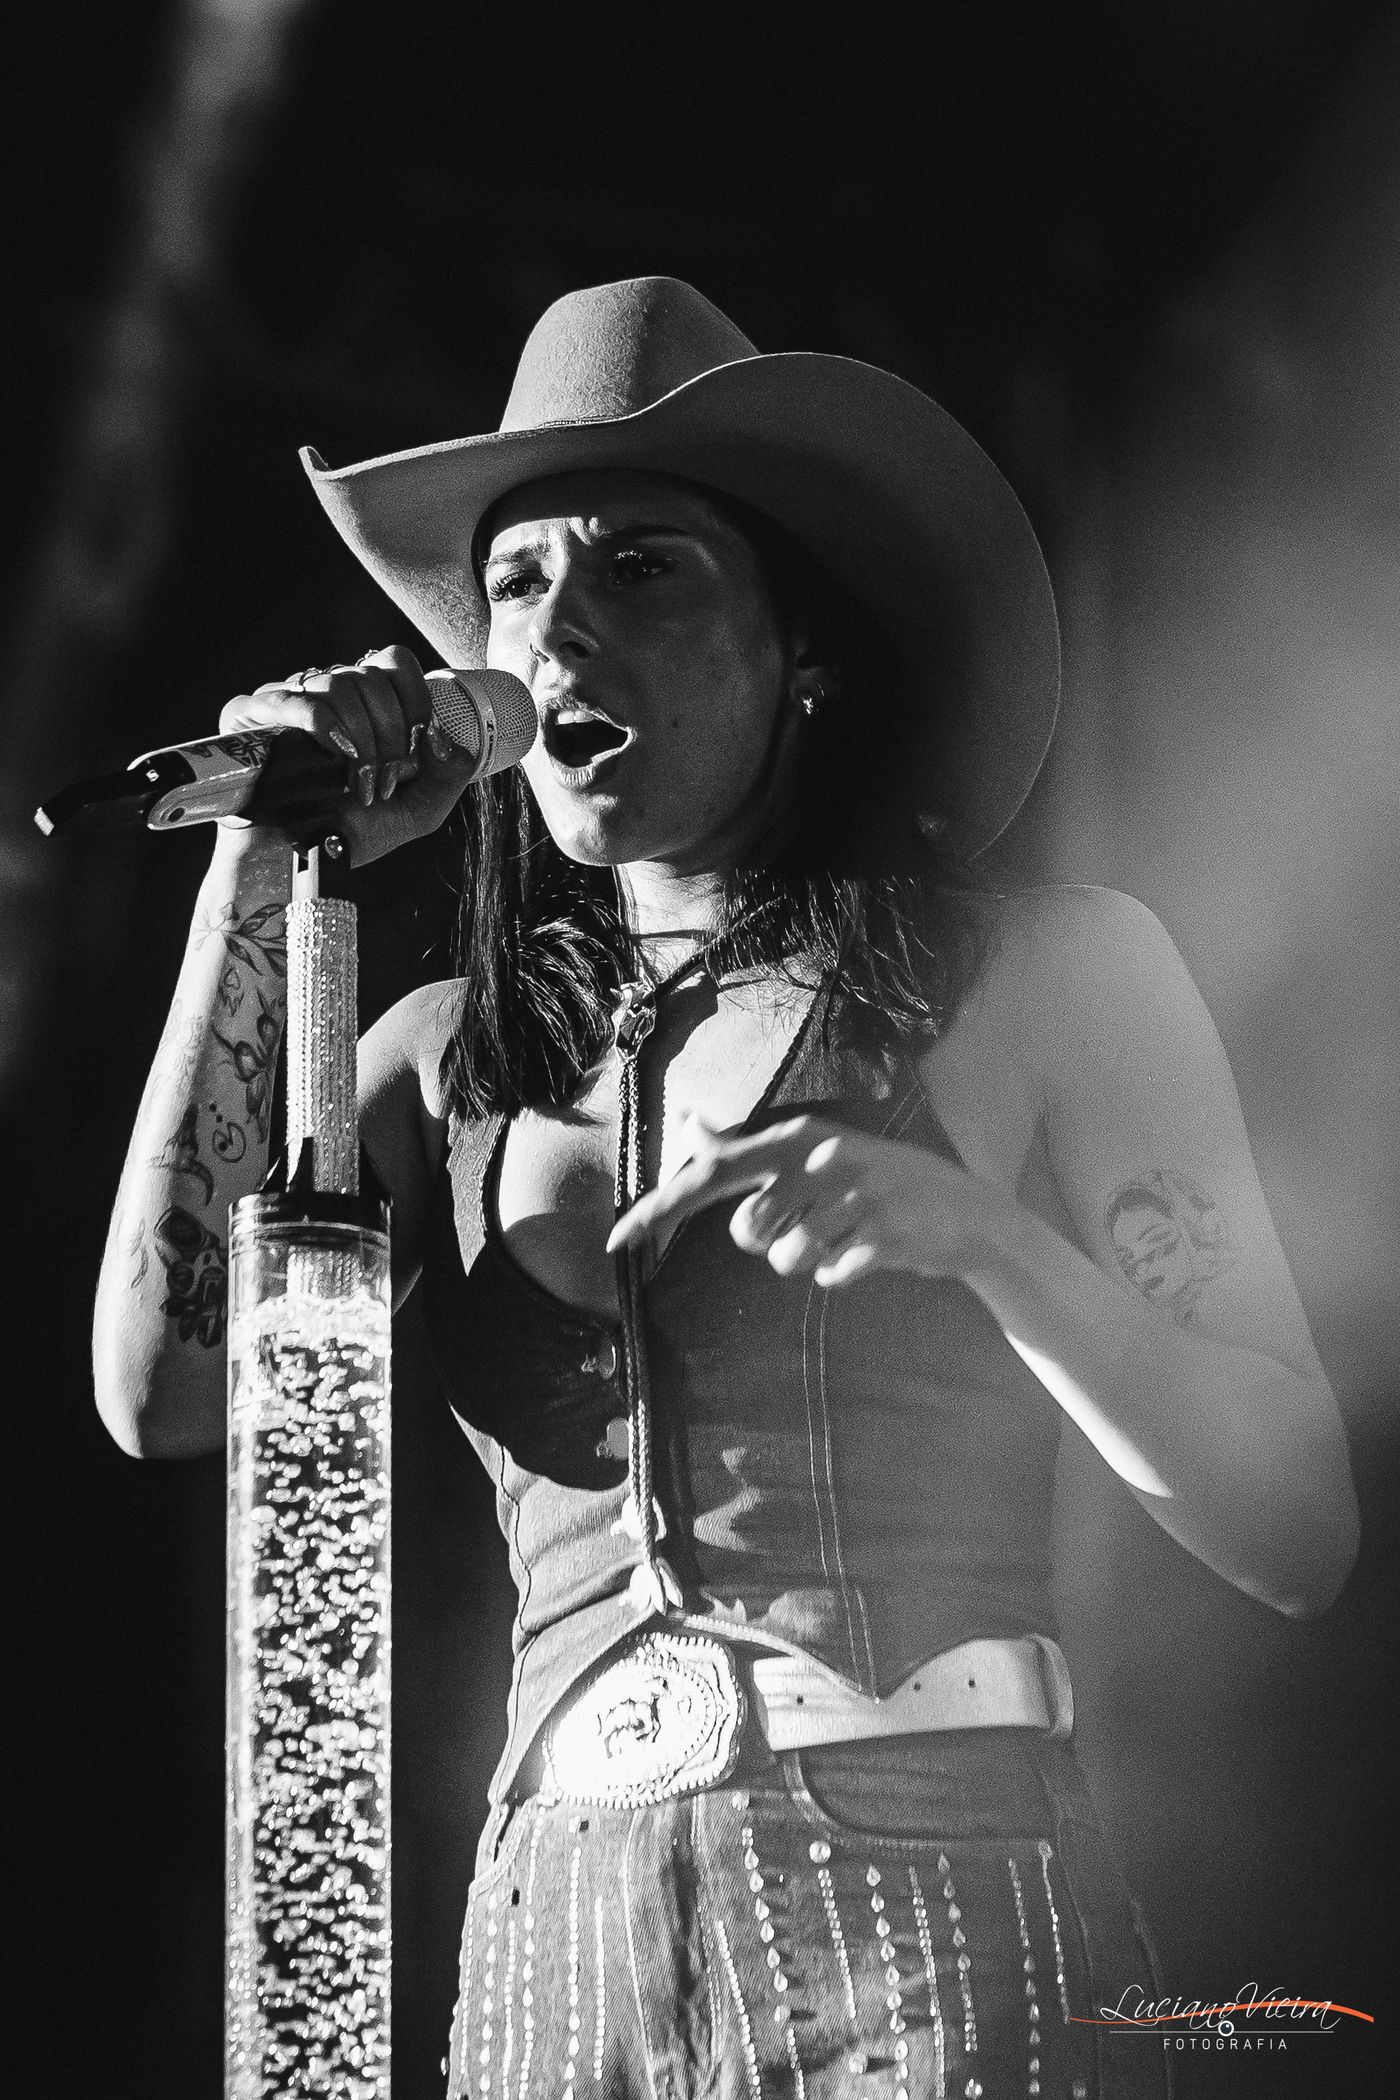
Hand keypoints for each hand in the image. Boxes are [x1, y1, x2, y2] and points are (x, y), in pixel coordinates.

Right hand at [218, 644, 481, 864]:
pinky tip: (338, 756)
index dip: (416, 702)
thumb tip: (446, 739)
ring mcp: (288, 698)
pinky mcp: (251, 713)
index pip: (396, 662)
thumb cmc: (352, 833)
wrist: (298, 861)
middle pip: (371, 677)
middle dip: (391, 735)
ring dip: (362, 741)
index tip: (420, 750)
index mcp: (365, 701)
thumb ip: (448, 775)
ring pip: (339, 685)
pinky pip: (296, 699)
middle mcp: (326, 691)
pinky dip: (325, 725)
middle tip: (388, 783)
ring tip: (361, 787)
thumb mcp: (417, 811)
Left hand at [606, 1111, 1007, 1288]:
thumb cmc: (872, 1183)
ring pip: (786, 1259)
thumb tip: (690, 1121)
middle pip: (749, 1230)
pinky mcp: (884, 1235)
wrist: (963, 1213)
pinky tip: (871, 1252)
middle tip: (815, 1223)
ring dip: (809, 1260)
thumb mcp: (814, 1152)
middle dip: (771, 1241)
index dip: (658, 1207)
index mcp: (798, 1137)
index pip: (710, 1171)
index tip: (614, 1240)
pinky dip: (843, 1274)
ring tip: (845, 1236)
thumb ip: (747, 1145)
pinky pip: (830, 1276)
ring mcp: (858, 1195)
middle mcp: (823, 1158)